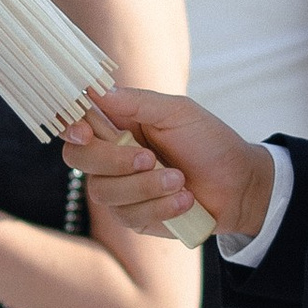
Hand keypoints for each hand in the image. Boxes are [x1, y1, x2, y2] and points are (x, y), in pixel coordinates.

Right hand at [66, 91, 273, 242]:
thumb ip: (136, 102)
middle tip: (150, 158)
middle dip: (114, 161)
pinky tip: (185, 200)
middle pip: (79, 159)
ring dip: (146, 187)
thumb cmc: (209, 142)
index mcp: (118, 125)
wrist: (238, 184)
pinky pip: (128, 215)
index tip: (85, 132)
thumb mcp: (177, 112)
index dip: (69, 127)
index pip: (75, 124)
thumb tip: (95, 90)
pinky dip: (160, 206)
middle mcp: (111, 157)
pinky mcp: (134, 217)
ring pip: (104, 192)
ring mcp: (120, 190)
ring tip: (180, 181)